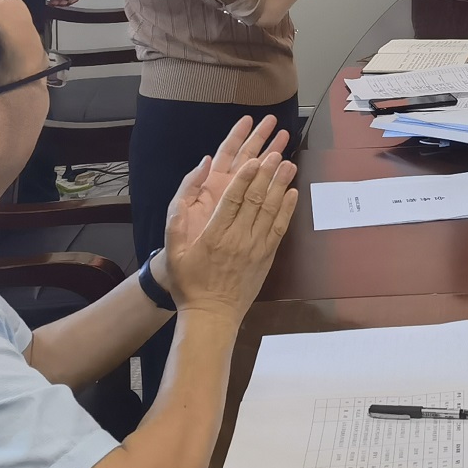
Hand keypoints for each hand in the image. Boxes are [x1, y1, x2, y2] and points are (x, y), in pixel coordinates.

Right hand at [161, 116, 298, 316]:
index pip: (232, 200)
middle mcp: (237, 239)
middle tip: (276, 153)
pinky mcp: (267, 256)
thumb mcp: (173, 253)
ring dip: (281, 186)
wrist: (212, 314)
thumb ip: (177, 221)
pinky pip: (279, 228)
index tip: (254, 160)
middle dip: (266, 175)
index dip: (244, 178)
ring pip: (270, 211)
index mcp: (214, 236)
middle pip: (255, 200)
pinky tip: (293, 192)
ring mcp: (255, 247)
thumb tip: (186, 199)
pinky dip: (287, 209)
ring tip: (289, 165)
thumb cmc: (189, 283)